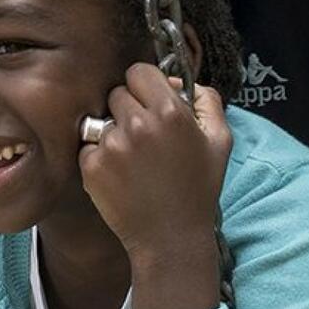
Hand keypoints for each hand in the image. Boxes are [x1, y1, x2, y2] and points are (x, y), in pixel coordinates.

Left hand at [78, 63, 232, 264]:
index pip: (138, 71)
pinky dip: (100, 157)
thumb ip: (207, 101)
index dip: (144, 85)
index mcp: (170, 112)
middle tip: (145, 136)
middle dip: (129, 108)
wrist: (170, 238)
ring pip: (102, 120)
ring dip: (114, 133)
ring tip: (134, 160)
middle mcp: (138, 124)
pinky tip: (121, 175)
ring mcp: (111, 145)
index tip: (149, 101)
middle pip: (117, 93)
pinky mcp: (91, 167)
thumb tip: (185, 82)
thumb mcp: (220, 141)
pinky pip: (88, 146)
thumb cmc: (198, 189)